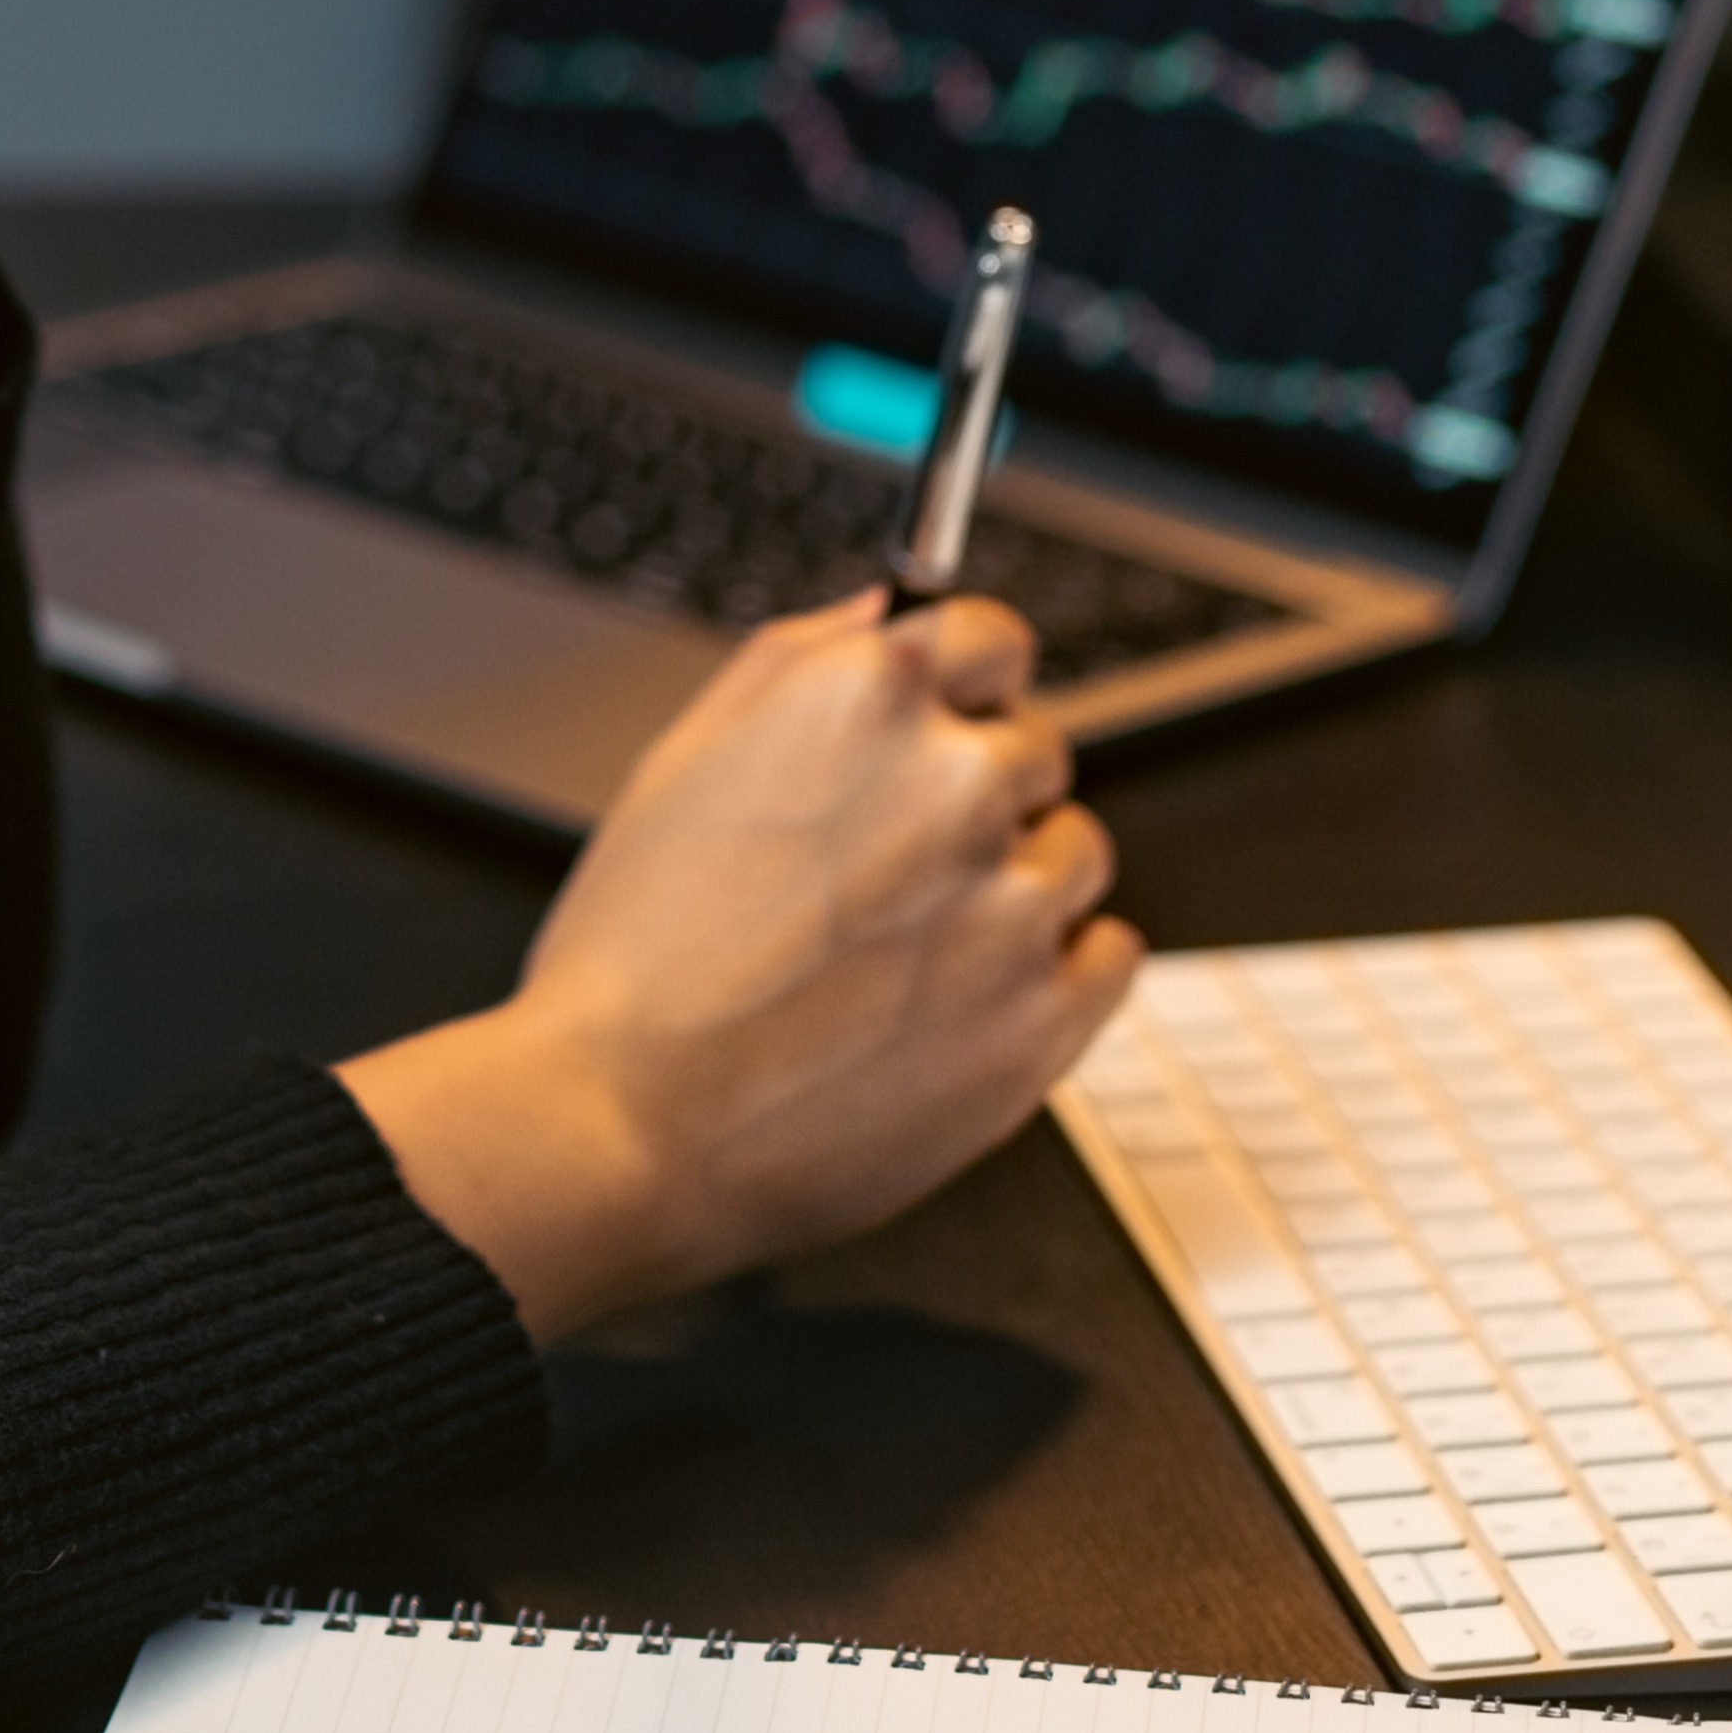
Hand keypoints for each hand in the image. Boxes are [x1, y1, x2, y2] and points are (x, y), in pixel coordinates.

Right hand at [340, 598, 1140, 1339]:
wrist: (621, 1128)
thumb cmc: (633, 957)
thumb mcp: (681, 760)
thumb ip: (798, 658)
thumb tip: (886, 605)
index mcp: (868, 699)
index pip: (995, 637)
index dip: (965, 687)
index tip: (949, 724)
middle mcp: (958, 782)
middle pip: (1035, 751)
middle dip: (976, 799)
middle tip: (882, 878)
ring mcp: (1014, 902)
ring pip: (1074, 854)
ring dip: (1014, 888)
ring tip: (902, 957)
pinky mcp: (1048, 1016)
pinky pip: (1109, 953)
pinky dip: (1057, 972)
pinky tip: (964, 1000)